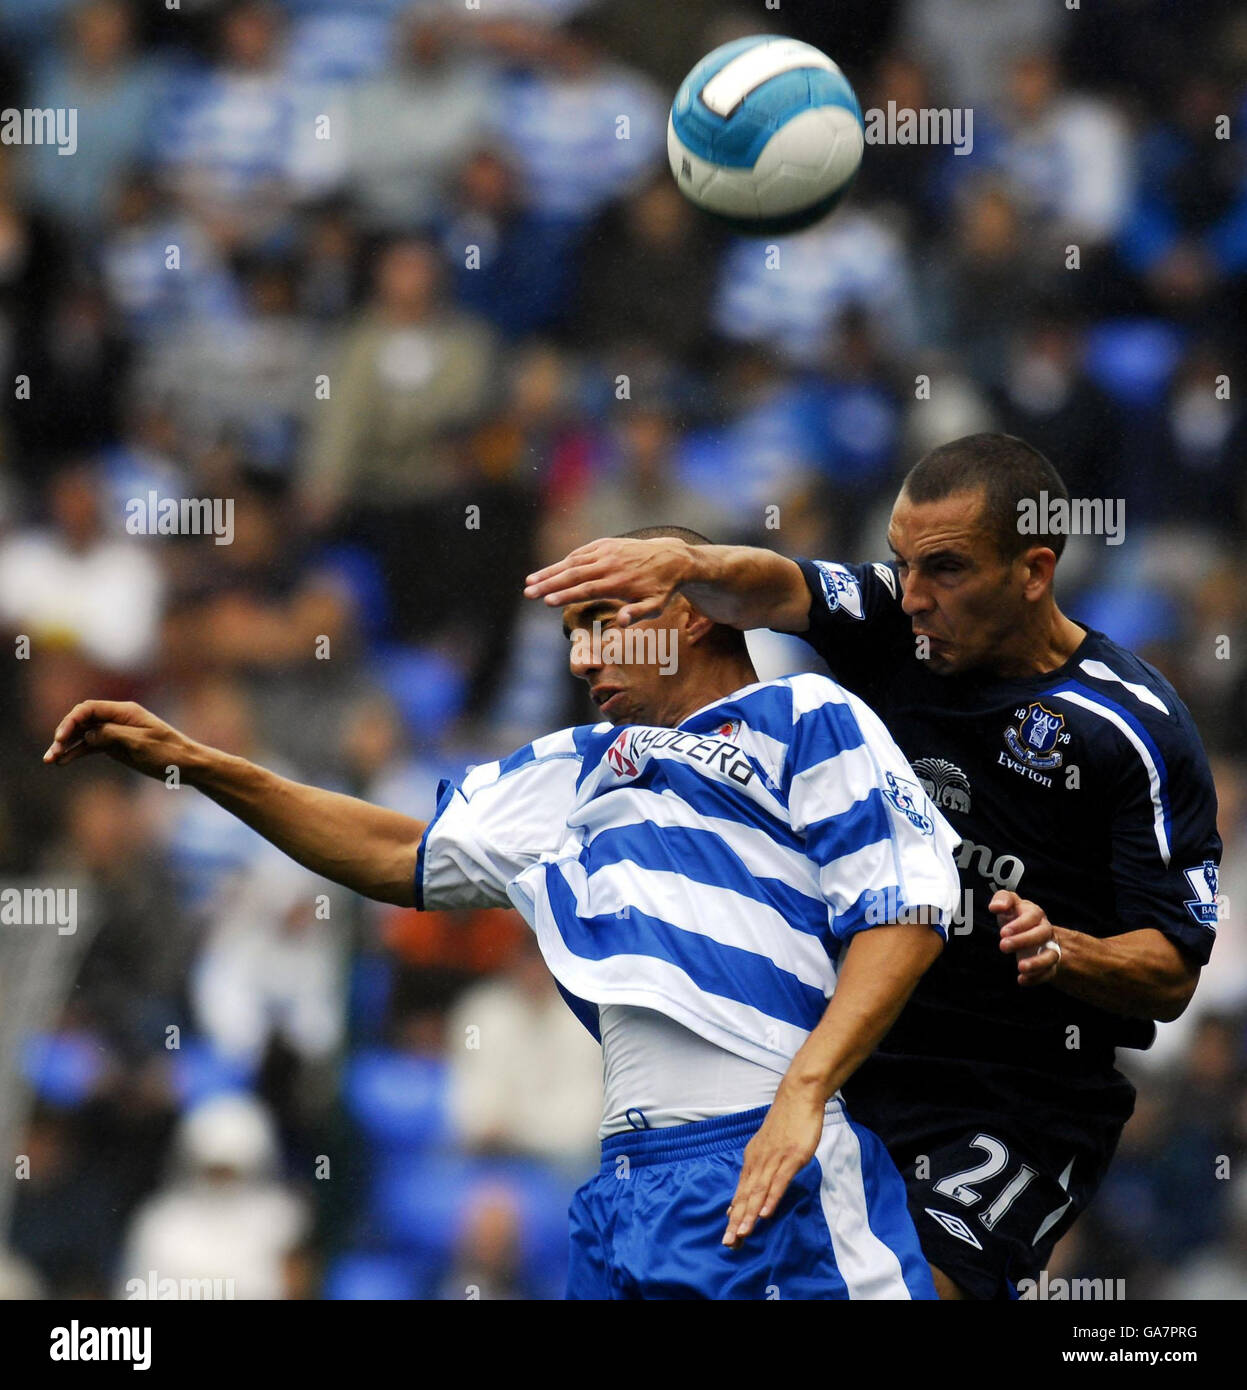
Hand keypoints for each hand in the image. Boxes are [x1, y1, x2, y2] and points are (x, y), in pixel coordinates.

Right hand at [43, 700, 197, 780]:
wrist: (187, 765)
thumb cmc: (167, 752)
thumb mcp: (139, 743)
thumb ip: (111, 735)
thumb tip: (87, 735)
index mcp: (125, 711)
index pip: (89, 709)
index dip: (71, 721)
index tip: (61, 738)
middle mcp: (117, 718)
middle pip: (82, 720)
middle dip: (64, 734)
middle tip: (52, 753)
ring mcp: (115, 732)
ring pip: (84, 734)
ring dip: (66, 745)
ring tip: (50, 760)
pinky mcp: (116, 746)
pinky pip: (91, 746)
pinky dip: (77, 752)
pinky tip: (62, 762)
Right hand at [524, 537, 691, 626]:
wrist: (671, 557)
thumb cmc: (662, 588)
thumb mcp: (656, 606)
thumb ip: (638, 614)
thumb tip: (621, 622)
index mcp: (619, 582)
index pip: (587, 589)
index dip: (565, 595)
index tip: (547, 601)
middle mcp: (610, 564)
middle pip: (574, 574)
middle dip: (548, 584)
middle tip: (528, 593)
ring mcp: (606, 551)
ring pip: (572, 561)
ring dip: (549, 571)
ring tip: (529, 581)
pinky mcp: (605, 544)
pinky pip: (581, 553)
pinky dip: (564, 562)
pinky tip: (550, 571)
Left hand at [723, 1081, 824, 1248]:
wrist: (797, 1097)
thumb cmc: (786, 1124)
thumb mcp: (769, 1148)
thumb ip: (761, 1169)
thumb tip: (754, 1191)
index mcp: (753, 1161)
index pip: (741, 1193)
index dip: (735, 1216)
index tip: (728, 1239)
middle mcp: (759, 1162)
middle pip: (746, 1196)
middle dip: (737, 1221)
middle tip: (729, 1244)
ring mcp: (774, 1160)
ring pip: (759, 1191)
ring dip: (750, 1214)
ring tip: (742, 1234)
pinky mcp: (791, 1158)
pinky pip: (779, 1181)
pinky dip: (771, 1197)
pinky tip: (766, 1213)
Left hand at [991, 890, 1061, 986]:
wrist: (1028, 931)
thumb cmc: (1015, 915)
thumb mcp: (1008, 903)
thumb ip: (1002, 899)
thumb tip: (996, 906)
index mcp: (1035, 914)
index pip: (1032, 916)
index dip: (1019, 924)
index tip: (1003, 932)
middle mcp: (1045, 930)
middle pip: (1042, 934)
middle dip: (1024, 940)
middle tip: (1003, 946)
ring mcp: (1050, 948)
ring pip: (1051, 955)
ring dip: (1037, 963)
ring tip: (1020, 967)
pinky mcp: (1049, 965)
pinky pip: (1048, 973)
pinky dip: (1036, 978)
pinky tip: (1022, 980)